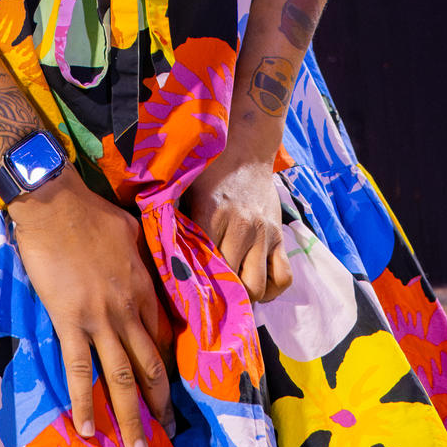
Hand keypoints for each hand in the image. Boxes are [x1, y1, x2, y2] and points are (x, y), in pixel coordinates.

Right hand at [7, 169, 173, 446]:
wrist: (53, 204)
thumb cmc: (88, 211)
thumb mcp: (130, 229)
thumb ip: (140, 254)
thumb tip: (142, 262)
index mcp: (144, 287)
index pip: (161, 337)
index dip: (165, 367)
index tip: (168, 390)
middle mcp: (128, 310)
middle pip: (149, 365)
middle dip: (159, 403)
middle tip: (166, 433)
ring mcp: (100, 319)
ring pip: (121, 378)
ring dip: (131, 418)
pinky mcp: (69, 322)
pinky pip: (80, 371)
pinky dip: (85, 402)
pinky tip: (89, 429)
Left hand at [184, 152, 292, 303]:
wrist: (246, 150)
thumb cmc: (209, 172)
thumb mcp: (186, 190)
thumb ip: (176, 221)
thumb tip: (163, 257)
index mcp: (211, 214)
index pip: (203, 264)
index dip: (195, 285)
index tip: (188, 293)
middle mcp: (241, 226)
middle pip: (231, 281)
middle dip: (220, 294)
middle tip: (209, 297)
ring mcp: (263, 233)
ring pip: (257, 286)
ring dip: (245, 295)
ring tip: (234, 293)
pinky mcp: (280, 237)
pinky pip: (284, 277)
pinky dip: (272, 290)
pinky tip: (258, 287)